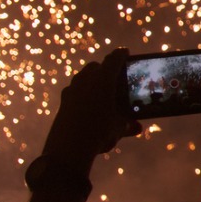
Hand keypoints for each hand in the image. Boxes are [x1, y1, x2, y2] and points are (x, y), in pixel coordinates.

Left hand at [41, 49, 139, 167]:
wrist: (68, 148)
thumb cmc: (99, 133)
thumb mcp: (118, 129)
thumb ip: (128, 125)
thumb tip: (137, 127)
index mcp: (103, 80)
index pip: (114, 59)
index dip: (122, 54)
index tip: (126, 52)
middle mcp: (86, 79)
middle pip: (96, 66)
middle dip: (105, 69)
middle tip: (114, 77)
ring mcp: (72, 89)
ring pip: (83, 77)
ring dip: (92, 80)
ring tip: (101, 92)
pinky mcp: (63, 100)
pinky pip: (75, 90)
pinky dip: (82, 93)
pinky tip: (87, 106)